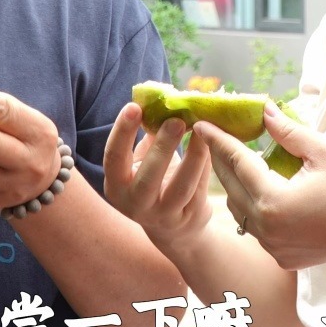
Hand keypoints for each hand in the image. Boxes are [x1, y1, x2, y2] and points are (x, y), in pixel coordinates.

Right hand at [103, 103, 212, 252]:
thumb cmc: (153, 181)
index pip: (113, 158)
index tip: (134, 106)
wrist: (172, 228)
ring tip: (201, 131)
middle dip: (162, 147)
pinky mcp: (189, 217)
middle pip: (148, 177)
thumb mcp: (142, 162)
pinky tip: (212, 145)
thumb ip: (147, 135)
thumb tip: (158, 99)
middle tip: (176, 120)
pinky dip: (206, 165)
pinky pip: (200, 188)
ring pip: (181, 187)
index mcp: (117, 186)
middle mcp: (136, 204)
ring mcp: (164, 214)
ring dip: (193, 156)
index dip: (122, 132)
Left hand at [197, 104, 325, 270]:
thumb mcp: (324, 151)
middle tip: (210, 139)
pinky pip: (256, 228)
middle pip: (231, 188)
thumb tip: (263, 111)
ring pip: (240, 210)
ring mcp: (272, 246)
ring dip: (234, 186)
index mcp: (273, 200)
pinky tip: (257, 192)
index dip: (219, 140)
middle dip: (218, 161)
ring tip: (231, 162)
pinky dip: (252, 208)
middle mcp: (266, 228)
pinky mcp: (281, 256)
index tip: (201, 125)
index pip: (238, 162)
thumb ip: (288, 131)